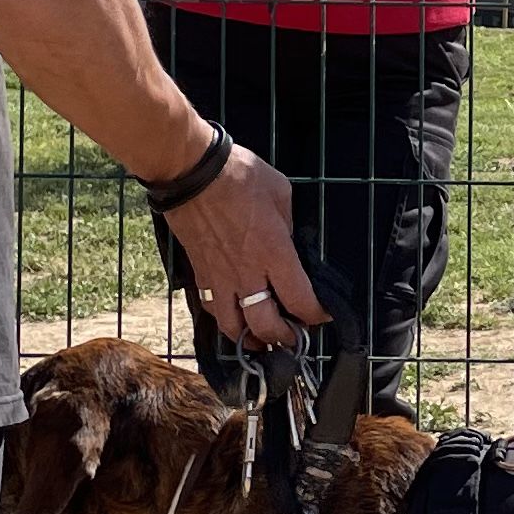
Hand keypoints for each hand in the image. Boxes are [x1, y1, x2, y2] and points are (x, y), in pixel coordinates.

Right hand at [164, 146, 327, 349]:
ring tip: (260, 340)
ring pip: (233, 327)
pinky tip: (232, 316)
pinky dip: (224, 318)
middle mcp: (247, 274)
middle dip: (284, 338)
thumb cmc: (238, 175)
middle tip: (293, 337)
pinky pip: (211, 307)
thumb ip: (289, 222)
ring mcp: (220, 277)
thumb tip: (288, 238)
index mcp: (275, 253)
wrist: (191, 173)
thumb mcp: (280, 192)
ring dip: (249, 339)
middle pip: (266, 326)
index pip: (300, 301)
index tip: (322, 315)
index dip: (315, 316)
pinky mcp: (199, 272)